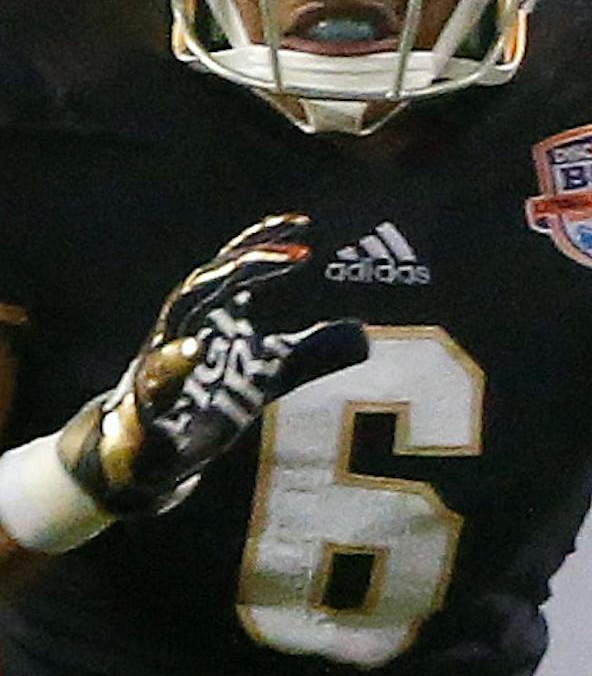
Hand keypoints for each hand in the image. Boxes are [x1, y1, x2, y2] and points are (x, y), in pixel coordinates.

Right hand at [55, 214, 368, 516]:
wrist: (155, 452)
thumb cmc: (210, 399)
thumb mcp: (271, 373)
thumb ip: (313, 351)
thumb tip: (360, 333)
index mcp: (213, 317)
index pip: (236, 268)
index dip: (265, 242)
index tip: (302, 223)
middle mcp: (184, 331)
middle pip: (206, 284)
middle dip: (246, 261)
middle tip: (297, 251)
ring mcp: (160, 366)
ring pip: (173, 322)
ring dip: (211, 292)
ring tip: (235, 280)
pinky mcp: (147, 405)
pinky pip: (152, 381)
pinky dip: (171, 363)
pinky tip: (193, 349)